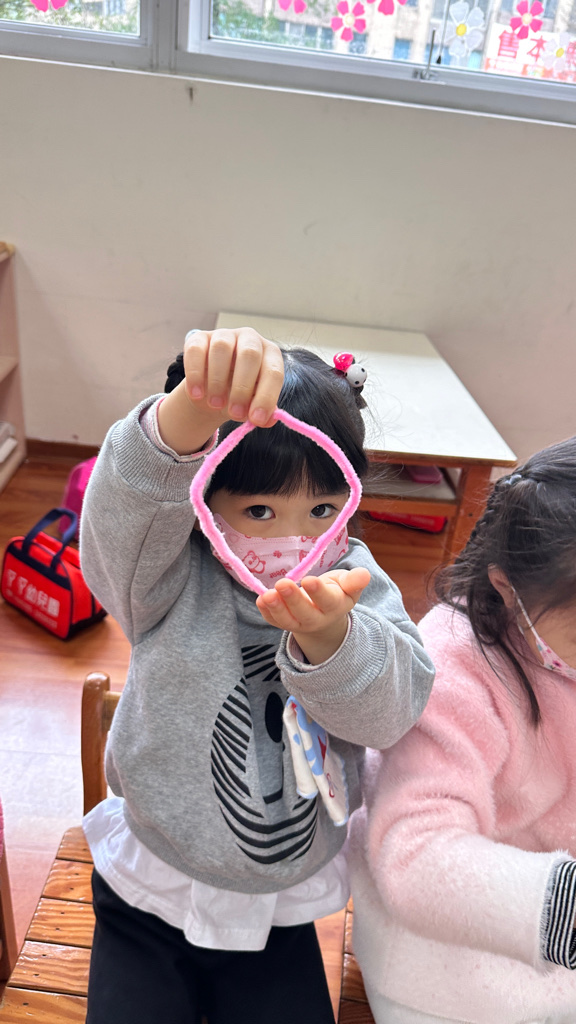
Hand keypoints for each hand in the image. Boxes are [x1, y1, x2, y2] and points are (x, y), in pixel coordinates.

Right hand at [183, 327, 283, 428]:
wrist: (212, 390)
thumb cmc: (239, 394)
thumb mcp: (252, 405)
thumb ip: (263, 412)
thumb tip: (269, 420)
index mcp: (270, 354)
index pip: (273, 371)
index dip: (266, 396)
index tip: (256, 419)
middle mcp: (250, 339)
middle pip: (250, 355)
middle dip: (242, 388)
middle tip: (234, 413)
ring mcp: (225, 335)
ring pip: (221, 348)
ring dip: (217, 381)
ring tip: (215, 404)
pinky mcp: (199, 338)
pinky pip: (196, 350)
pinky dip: (195, 374)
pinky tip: (196, 394)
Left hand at [256, 566, 370, 664]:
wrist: (325, 614)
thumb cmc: (337, 592)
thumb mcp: (348, 585)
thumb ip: (354, 581)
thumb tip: (363, 574)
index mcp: (334, 606)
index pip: (327, 601)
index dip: (318, 592)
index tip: (309, 580)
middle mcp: (316, 618)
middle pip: (304, 613)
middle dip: (293, 599)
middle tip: (282, 584)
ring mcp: (298, 623)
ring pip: (287, 620)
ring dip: (276, 608)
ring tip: (267, 595)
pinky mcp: (283, 623)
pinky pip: (274, 620)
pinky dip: (266, 612)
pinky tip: (260, 600)